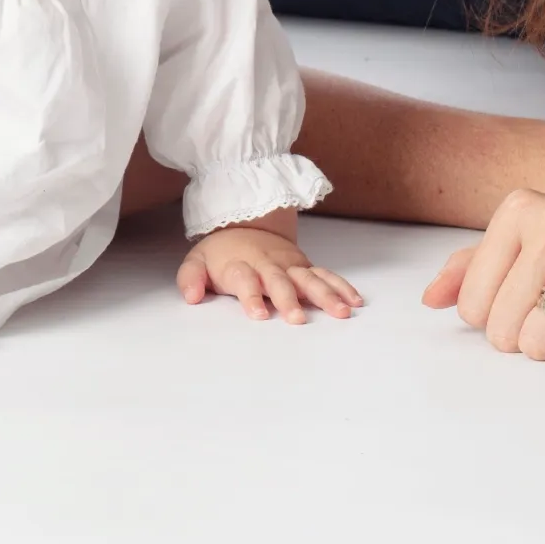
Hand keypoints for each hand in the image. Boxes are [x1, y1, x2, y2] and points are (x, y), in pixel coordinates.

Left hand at [179, 214, 362, 323]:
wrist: (244, 223)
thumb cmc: (221, 253)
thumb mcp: (196, 261)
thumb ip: (190, 278)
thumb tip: (191, 297)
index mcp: (239, 265)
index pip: (244, 280)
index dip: (251, 297)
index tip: (259, 315)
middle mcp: (267, 265)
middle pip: (279, 281)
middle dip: (289, 299)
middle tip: (297, 320)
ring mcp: (289, 265)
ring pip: (308, 278)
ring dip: (325, 295)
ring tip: (340, 312)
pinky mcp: (304, 265)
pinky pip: (325, 275)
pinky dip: (341, 286)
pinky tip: (354, 301)